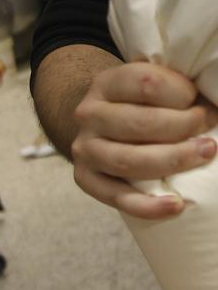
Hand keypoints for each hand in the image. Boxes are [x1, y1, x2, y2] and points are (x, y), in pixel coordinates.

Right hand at [71, 61, 217, 218]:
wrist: (99, 124)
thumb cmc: (139, 103)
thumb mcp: (152, 83)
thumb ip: (174, 88)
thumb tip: (213, 103)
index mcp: (107, 83)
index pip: (146, 84)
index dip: (182, 94)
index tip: (199, 101)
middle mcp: (89, 115)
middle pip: (139, 124)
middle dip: (184, 127)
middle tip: (208, 128)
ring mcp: (84, 150)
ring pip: (128, 161)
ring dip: (173, 160)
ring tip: (203, 155)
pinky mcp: (85, 179)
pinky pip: (116, 197)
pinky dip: (147, 206)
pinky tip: (175, 206)